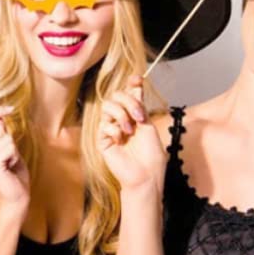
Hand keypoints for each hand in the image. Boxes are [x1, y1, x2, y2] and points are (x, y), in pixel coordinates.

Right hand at [0, 105, 29, 210]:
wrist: (15, 196)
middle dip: (9, 140)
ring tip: (9, 163)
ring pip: (6, 137)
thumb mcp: (5, 147)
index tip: (11, 108)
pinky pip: (10, 147)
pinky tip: (10, 167)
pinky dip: (15, 156)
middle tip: (8, 157)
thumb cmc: (12, 171)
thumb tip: (0, 118)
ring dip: (13, 150)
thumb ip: (0, 132)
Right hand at [97, 75, 166, 192]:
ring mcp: (111, 128)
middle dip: (128, 102)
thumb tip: (136, 85)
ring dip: (121, 115)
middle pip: (116, 95)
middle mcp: (121, 119)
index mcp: (133, 114)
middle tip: (139, 116)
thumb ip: (140, 106)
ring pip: (107, 106)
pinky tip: (121, 140)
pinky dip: (114, 130)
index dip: (131, 83)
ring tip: (130, 130)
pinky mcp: (102, 140)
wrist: (146, 175)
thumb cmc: (151, 155)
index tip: (137, 79)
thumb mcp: (148, 125)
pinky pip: (103, 124)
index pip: (128, 93)